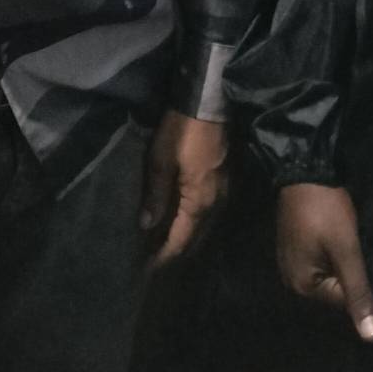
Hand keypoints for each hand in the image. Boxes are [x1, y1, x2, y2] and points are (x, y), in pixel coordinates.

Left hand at [140, 110, 227, 265]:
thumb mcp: (161, 160)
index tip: (147, 270)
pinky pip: (209, 212)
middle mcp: (217, 204)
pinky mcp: (226, 180)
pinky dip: (193, 221)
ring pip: (204, 226)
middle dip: (175, 251)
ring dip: (185, 237)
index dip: (163, 257)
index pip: (181, 241)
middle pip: (195, 238)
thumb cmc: (182, 130)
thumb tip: (146, 226)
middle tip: (153, 260)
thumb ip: (155, 196)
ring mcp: (224, 192)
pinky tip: (181, 219)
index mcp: (200, 203)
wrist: (209, 101)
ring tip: (163, 243)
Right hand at [276, 182, 372, 341]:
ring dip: (341, 262)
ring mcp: (290, 260)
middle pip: (333, 288)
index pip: (342, 300)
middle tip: (361, 250)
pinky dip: (331, 253)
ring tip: (351, 243)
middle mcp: (290, 279)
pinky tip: (338, 237)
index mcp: (300, 286)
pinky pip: (318, 260)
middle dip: (349, 274)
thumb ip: (359, 293)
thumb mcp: (347, 250)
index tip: (366, 259)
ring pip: (326, 273)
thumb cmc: (326, 211)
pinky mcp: (293, 244)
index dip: (360, 282)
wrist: (304, 167)